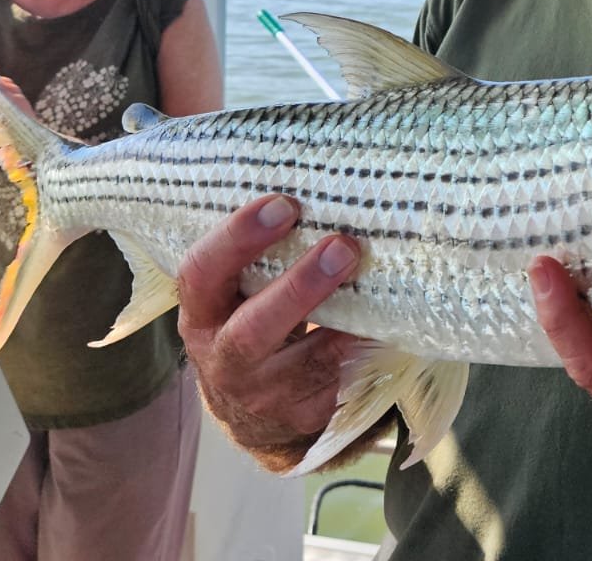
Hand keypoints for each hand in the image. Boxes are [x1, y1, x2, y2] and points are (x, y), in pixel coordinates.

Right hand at [177, 194, 363, 471]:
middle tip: (343, 245)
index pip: (201, 274)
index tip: (283, 204)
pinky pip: (342, 382)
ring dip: (346, 321)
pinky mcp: (306, 418)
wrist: (255, 413)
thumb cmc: (250, 321)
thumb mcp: (233, 292)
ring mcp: (265, 395)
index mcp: (200, 315)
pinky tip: (391, 322)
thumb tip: (296, 174)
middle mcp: (223, 360)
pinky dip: (367, 350)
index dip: (237, 239)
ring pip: (306, 362)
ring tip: (380, 286)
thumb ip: (252, 250)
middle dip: (299, 287)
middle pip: (253, 329)